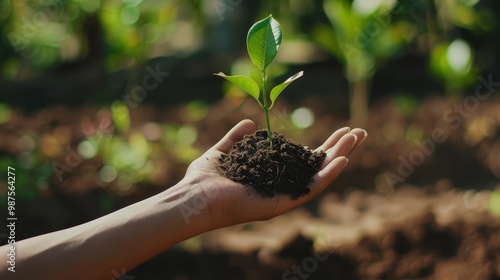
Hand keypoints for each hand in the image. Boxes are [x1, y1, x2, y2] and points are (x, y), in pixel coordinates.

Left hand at [183, 119, 366, 227]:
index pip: (303, 159)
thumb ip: (237, 138)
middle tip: (358, 132)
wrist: (195, 197)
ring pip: (320, 174)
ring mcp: (284, 195)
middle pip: (317, 165)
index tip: (339, 130)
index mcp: (271, 175)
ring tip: (357, 138)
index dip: (322, 145)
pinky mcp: (283, 202)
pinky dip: (328, 174)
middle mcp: (282, 185)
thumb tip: (252, 123)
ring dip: (340, 156)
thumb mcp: (224, 151)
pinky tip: (343, 159)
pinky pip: (310, 188)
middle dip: (339, 148)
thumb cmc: (204, 179)